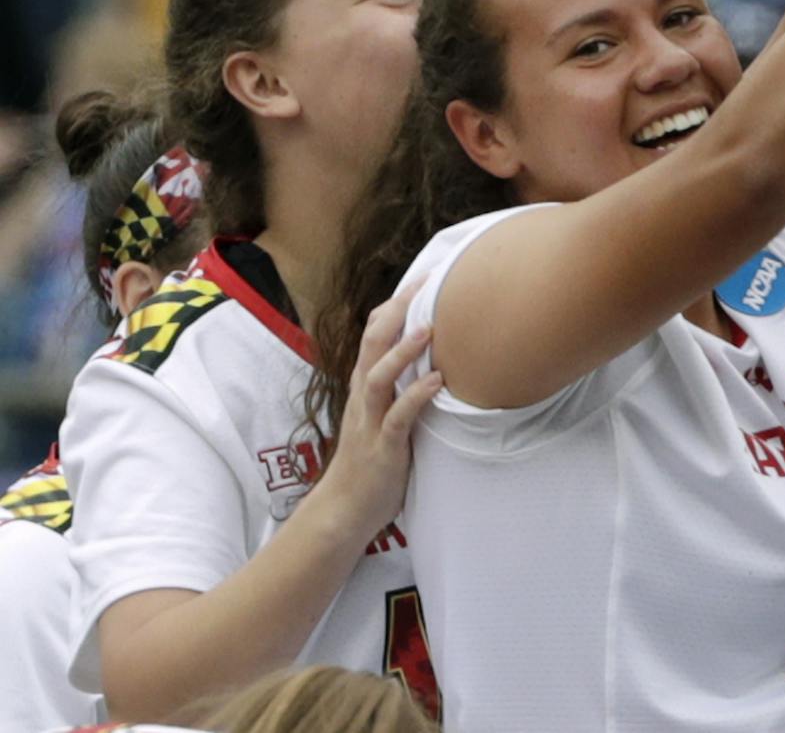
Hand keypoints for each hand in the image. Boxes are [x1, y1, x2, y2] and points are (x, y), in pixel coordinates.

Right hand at [312, 287, 440, 545]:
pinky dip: (415, 397)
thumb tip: (433, 357)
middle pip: (371, 344)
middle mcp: (364, 397)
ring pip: (378, 376)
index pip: (373, 333)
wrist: (345, 509)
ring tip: (429, 328)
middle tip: (425, 284)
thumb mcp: (384, 413)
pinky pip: (396, 418)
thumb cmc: (372, 458)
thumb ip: (400, 385)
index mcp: (365, 385)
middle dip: (397, 312)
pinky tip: (437, 382)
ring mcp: (370, 421)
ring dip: (403, 351)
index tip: (423, 277)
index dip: (395, 305)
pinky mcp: (382, 447)